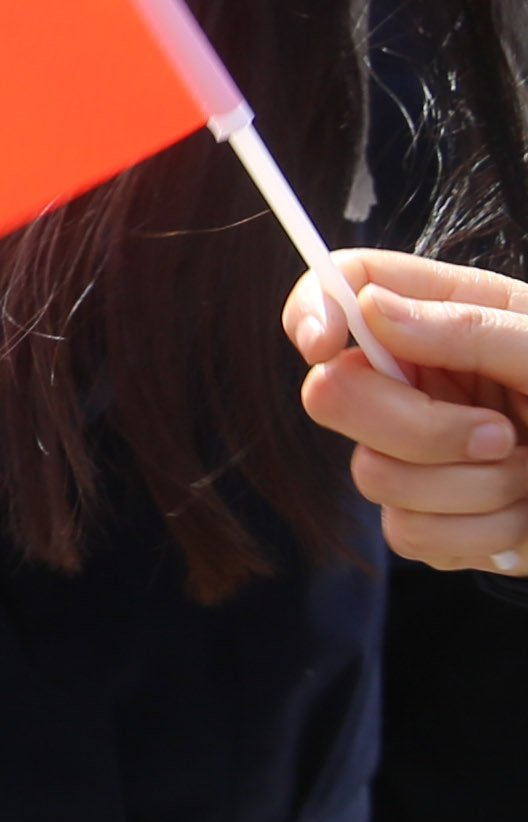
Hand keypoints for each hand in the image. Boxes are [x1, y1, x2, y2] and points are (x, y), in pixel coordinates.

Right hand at [286, 246, 527, 573]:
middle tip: (496, 434)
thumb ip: (471, 329)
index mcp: (452, 320)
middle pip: (334, 394)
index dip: (314, 308)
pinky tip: (525, 519)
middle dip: (414, 428)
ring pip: (371, 475)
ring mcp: (422, 455)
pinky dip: (479, 532)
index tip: (327, 344)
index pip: (347, 287)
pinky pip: (409, 534)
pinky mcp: (435, 520)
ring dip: (468, 488)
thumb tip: (372, 311)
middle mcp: (425, 383)